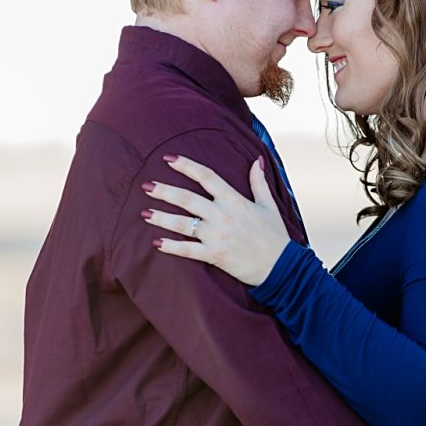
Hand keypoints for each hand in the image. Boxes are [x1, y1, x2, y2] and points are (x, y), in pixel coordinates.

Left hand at [143, 154, 291, 286]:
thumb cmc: (275, 236)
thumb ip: (259, 182)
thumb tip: (257, 159)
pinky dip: (171, 247)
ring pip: (183, 224)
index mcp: (235, 200)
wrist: (282, 267)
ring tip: (144, 213)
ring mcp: (217, 236)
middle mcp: (223, 215)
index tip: (168, 158)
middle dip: (164, 191)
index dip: (186, 166)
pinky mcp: (214, 255)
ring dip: (161, 217)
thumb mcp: (269, 205)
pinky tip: (156, 242)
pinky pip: (188, 250)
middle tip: (146, 185)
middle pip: (187, 199)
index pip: (207, 177)